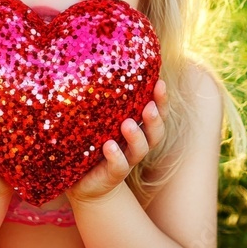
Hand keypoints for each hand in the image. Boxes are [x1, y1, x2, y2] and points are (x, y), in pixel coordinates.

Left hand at [66, 79, 167, 204]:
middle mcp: (136, 144)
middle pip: (156, 132)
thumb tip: (91, 65)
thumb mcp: (97, 120)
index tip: (160, 82)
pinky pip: (118, 166)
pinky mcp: (113, 175)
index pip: (155, 112)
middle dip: (156, 118)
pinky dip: (116, 156)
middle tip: (149, 106)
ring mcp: (126, 160)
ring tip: (128, 124)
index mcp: (136, 128)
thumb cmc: (91, 144)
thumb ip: (101, 102)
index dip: (161, 100)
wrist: (84, 182)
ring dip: (136, 136)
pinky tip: (110, 146)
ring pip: (140, 149)